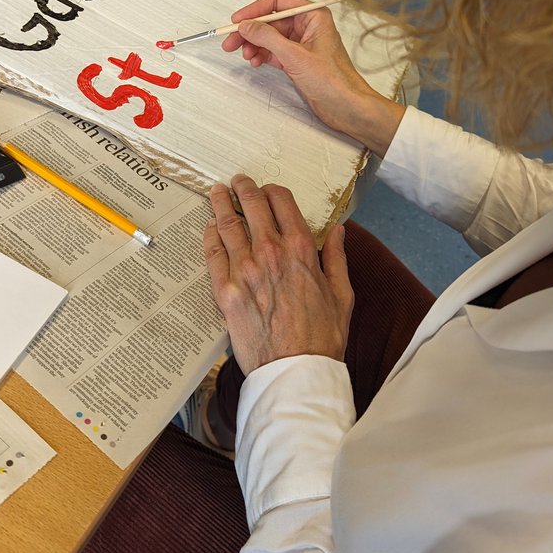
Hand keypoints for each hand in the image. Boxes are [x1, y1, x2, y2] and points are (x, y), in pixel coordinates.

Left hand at [205, 174, 353, 374]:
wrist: (295, 371)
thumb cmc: (323, 337)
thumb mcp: (342, 294)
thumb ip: (337, 257)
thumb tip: (338, 231)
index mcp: (302, 249)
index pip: (282, 202)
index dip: (273, 190)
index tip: (267, 190)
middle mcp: (271, 252)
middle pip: (252, 205)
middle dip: (243, 188)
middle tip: (236, 181)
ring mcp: (244, 270)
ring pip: (228, 224)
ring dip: (220, 203)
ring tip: (216, 192)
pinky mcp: (224, 290)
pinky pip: (212, 253)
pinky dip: (210, 234)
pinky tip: (209, 227)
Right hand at [221, 0, 404, 155]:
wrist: (347, 107)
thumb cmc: (334, 81)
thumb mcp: (295, 56)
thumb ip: (267, 38)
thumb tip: (246, 26)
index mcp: (313, 15)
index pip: (278, 2)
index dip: (255, 9)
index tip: (238, 20)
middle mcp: (308, 26)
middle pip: (271, 20)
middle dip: (250, 31)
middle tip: (231, 42)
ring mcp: (303, 43)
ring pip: (270, 37)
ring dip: (254, 44)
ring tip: (244, 55)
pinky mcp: (298, 59)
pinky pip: (274, 51)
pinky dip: (262, 55)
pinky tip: (255, 61)